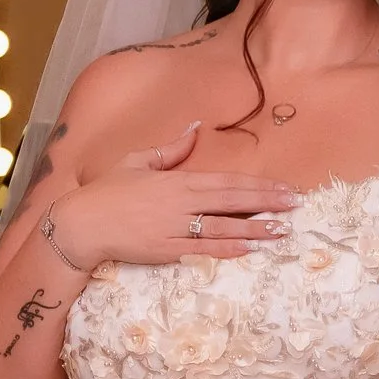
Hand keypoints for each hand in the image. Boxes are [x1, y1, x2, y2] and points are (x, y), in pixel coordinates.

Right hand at [48, 122, 300, 266]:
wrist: (81, 225)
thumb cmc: (107, 191)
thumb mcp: (137, 161)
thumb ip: (170, 149)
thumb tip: (195, 127)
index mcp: (177, 181)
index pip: (227, 182)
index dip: (259, 185)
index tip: (285, 187)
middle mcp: (181, 204)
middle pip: (232, 202)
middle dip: (267, 203)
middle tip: (297, 205)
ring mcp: (175, 229)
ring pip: (224, 228)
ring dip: (256, 229)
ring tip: (283, 230)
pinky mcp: (167, 251)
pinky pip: (203, 250)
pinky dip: (228, 249)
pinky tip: (251, 250)